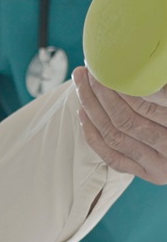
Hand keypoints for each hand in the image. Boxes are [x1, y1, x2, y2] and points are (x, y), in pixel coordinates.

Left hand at [73, 65, 166, 184]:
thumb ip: (160, 91)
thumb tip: (137, 72)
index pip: (144, 105)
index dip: (120, 86)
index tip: (104, 68)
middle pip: (125, 120)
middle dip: (100, 94)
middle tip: (85, 73)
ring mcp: (158, 165)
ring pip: (115, 137)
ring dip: (92, 110)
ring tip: (81, 87)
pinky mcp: (147, 173)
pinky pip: (113, 158)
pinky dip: (94, 136)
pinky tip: (83, 114)